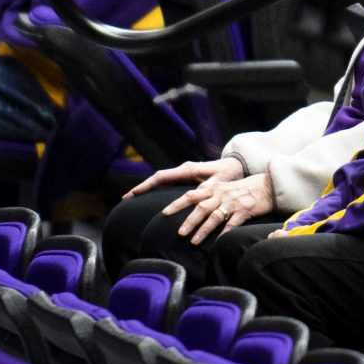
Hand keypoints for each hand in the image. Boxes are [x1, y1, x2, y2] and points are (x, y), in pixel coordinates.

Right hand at [126, 156, 242, 196]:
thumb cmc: (229, 174)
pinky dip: (157, 188)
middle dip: (141, 187)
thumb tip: (190, 197)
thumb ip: (205, 188)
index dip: (146, 185)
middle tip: (125, 198)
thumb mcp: (218, 182)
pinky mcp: (188, 177)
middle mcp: (184, 169)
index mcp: (188, 169)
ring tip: (133, 198)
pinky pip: (168, 183)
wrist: (238, 165)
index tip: (132, 193)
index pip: (161, 177)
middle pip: (157, 178)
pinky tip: (151, 197)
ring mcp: (185, 173)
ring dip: (148, 188)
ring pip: (161, 180)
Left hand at [164, 172, 274, 241]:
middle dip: (189, 221)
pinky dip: (224, 233)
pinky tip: (218, 243)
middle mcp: (221, 194)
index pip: (191, 195)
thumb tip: (194, 207)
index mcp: (214, 188)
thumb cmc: (244, 188)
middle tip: (180, 233)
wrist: (268, 185)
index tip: (164, 213)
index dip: (177, 204)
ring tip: (194, 242)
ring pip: (214, 217)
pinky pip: (232, 224)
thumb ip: (210, 195)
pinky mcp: (244, 210)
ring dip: (203, 230)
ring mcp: (232, 203)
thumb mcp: (225, 187)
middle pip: (201, 208)